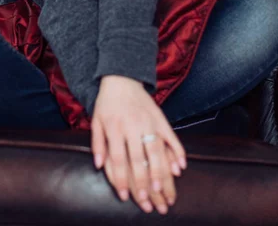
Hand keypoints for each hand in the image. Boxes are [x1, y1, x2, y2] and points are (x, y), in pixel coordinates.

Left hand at [91, 75, 186, 214]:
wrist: (122, 77)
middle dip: (142, 182)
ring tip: (161, 189)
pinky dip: (177, 152)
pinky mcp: (161, 117)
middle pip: (138, 158)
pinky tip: (180, 167)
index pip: (118, 159)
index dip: (121, 180)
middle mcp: (132, 125)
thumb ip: (97, 143)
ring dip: (159, 171)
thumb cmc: (107, 102)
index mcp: (115, 127)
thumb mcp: (96, 120)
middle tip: (146, 201)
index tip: (125, 197)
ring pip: (156, 150)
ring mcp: (148, 121)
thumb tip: (98, 165)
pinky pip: (171, 136)